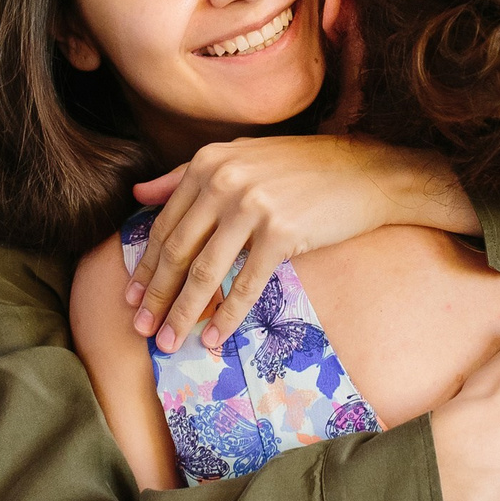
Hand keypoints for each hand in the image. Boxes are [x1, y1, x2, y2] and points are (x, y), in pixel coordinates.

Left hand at [127, 137, 474, 345]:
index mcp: (208, 162)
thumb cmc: (303, 168)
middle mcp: (224, 180)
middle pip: (179, 251)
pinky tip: (215, 336)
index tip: (132, 297)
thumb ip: (184, 175)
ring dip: (182, 312)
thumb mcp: (239, 158)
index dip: (147, 266)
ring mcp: (253, 205)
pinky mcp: (281, 232)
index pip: (166, 224)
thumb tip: (137, 195)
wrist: (367, 173)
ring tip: (169, 341)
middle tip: (141, 329)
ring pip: (205, 271)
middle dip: (157, 296)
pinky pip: (245, 284)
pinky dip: (227, 315)